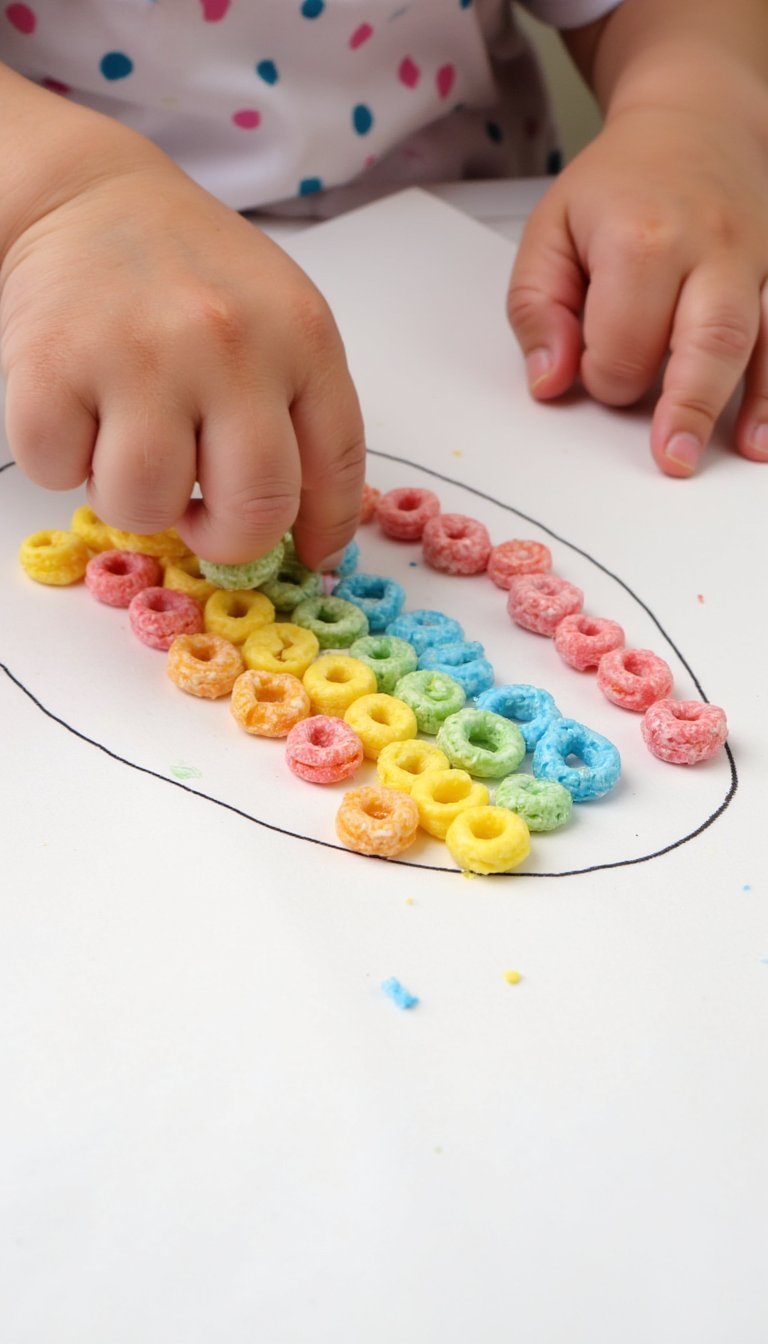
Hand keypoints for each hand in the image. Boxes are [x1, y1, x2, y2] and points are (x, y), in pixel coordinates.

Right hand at [1, 118, 363, 565]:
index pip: (333, 467)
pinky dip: (62, 461)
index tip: (306, 554)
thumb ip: (300, 412)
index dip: (321, 529)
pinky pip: (59, 470)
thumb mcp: (280, 318)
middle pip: (251, 509)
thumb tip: (309, 532)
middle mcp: (230, 346)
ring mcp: (140, 354)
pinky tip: (80, 413)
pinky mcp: (53, 363)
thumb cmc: (189, 272)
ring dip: (134, 499)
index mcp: (301, 337)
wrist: (85, 196)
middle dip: (226, 538)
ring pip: (146, 505)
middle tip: (201, 515)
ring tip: (130, 444)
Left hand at [507, 105, 767, 474]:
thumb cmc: (617, 185)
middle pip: (706, 338)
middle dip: (689, 406)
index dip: (603, 372)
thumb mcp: (549, 233)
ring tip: (738, 452)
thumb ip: (538, 311)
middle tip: (672, 459)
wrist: (693, 122)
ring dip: (753, 404)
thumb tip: (550, 382)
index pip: (623, 339)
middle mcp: (710, 246)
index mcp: (640, 238)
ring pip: (761, 339)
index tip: (594, 369)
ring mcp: (756, 259)